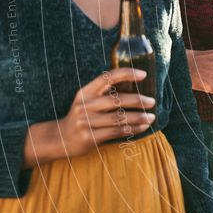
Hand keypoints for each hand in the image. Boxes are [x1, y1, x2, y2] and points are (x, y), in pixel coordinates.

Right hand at [23, 68, 156, 167]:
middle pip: (116, 100)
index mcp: (86, 92)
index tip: (143, 74)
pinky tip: (143, 127)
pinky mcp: (89, 137)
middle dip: (137, 100)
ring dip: (138, 117)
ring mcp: (85, 122)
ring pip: (118, 118)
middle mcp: (85, 105)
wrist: (60, 138)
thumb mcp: (87, 100)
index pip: (107, 77)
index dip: (126, 74)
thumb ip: (105, 92)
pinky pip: (116, 132)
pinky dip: (132, 129)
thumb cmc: (83, 116)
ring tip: (152, 117)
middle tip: (152, 102)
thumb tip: (137, 86)